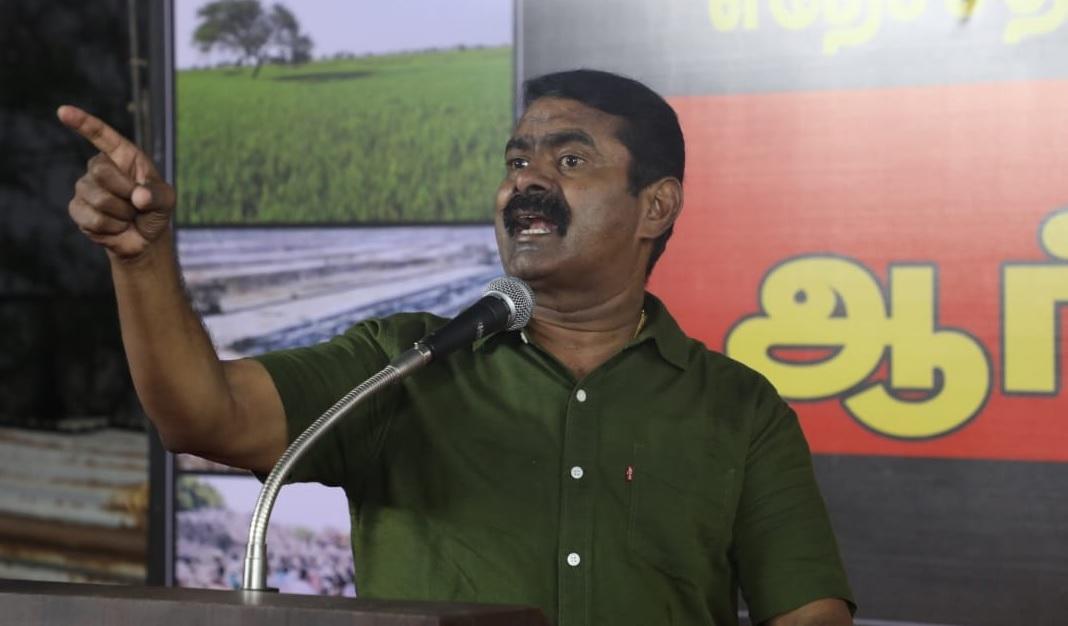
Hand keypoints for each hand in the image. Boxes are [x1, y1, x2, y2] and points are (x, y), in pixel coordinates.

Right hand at [57, 105, 175, 259]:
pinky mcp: (77, 209)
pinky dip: (112, 227)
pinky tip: (116, 226)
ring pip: (98, 199)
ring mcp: (85, 188)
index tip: (64, 111)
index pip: (101, 135)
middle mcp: (99, 167)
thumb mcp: (166, 200)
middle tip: (138, 204)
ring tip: (128, 216)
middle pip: (101, 171)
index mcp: (122, 156)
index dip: (83, 123)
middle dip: (126, 192)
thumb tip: (140, 197)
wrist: (144, 237)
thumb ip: (158, 195)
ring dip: (122, 214)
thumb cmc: (154, 210)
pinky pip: (93, 218)